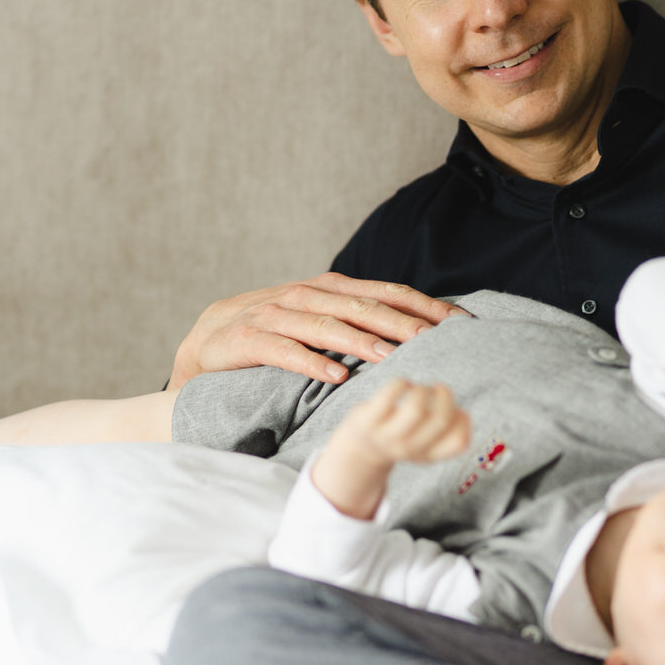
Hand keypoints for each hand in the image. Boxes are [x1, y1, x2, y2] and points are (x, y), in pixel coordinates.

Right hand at [169, 273, 468, 389]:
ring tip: (391, 356)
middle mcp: (305, 295)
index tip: (460, 322)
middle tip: (436, 339)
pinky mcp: (247, 340)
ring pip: (326, 325)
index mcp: (328, 289)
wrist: (204, 344)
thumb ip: (358, 319)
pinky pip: (283, 352)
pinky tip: (335, 376)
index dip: (423, 305)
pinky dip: (310, 362)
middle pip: (362, 307)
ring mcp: (275, 315)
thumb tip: (416, 330)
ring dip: (361, 341)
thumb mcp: (318, 321)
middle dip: (402, 322)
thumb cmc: (271, 334)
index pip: (386, 292)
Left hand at [311, 380, 470, 518]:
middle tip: (438, 390)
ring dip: (423, 390)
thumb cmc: (400, 435)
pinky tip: (402, 385)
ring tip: (418, 389)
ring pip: (416, 409)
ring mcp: (387, 436)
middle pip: (441, 420)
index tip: (454, 410)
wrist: (360, 447)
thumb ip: (446, 429)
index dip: (463, 419)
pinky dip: (401, 383)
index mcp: (428, 456)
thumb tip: (460, 412)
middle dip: (445, 396)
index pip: (460, 442)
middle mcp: (409, 449)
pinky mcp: (368, 420)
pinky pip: (389, 395)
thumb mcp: (425, 441)